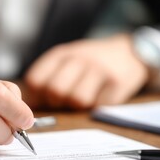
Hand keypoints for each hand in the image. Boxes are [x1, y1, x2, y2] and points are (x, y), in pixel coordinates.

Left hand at [24, 34, 148, 108]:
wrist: (130, 52)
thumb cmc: (92, 63)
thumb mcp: (67, 61)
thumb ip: (48, 78)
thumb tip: (29, 107)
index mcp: (61, 53)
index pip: (35, 80)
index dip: (37, 96)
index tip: (46, 99)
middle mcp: (79, 58)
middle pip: (55, 91)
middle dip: (58, 103)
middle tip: (67, 101)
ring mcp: (99, 69)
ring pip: (77, 100)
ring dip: (79, 106)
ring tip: (85, 98)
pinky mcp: (117, 82)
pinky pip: (98, 105)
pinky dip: (97, 107)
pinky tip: (100, 97)